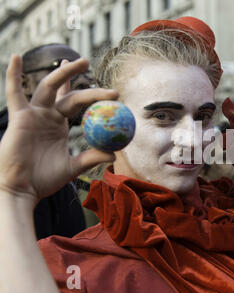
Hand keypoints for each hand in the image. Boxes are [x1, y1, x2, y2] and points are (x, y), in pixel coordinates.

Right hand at [0, 55, 118, 201]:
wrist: (23, 189)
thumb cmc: (45, 180)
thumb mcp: (73, 167)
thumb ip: (91, 158)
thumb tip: (115, 154)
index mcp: (60, 125)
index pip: (79, 103)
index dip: (94, 96)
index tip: (114, 94)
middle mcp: (47, 115)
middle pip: (68, 93)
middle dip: (82, 80)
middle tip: (100, 72)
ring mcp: (33, 114)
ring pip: (48, 87)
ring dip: (64, 73)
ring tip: (80, 61)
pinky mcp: (19, 117)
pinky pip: (14, 93)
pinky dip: (13, 75)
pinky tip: (17, 57)